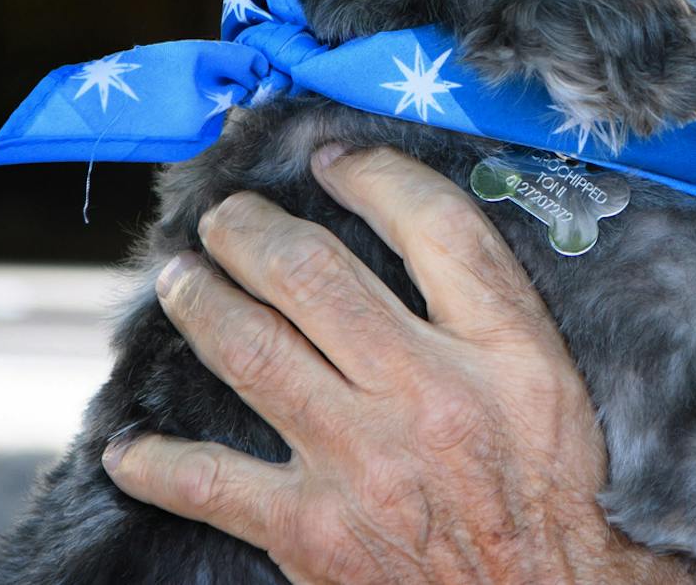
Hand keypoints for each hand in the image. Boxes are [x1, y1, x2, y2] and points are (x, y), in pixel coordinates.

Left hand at [102, 144, 690, 584]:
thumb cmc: (564, 495)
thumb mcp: (558, 381)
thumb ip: (499, 310)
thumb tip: (426, 230)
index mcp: (509, 348)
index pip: (432, 223)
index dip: (373, 175)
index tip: (336, 162)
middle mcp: (432, 392)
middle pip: (316, 274)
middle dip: (254, 232)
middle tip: (227, 218)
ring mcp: (363, 462)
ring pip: (253, 351)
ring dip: (202, 303)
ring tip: (181, 280)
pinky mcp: (315, 533)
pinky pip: (210, 482)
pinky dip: (158, 462)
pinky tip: (131, 448)